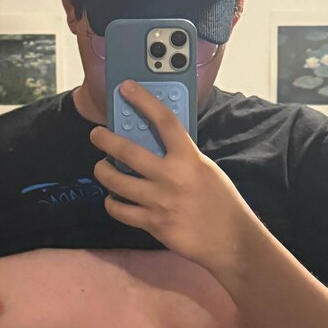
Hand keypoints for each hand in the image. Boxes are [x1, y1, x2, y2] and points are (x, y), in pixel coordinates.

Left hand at [89, 81, 257, 274]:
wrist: (230, 239)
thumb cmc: (221, 202)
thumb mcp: (206, 170)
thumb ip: (182, 157)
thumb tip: (156, 144)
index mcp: (189, 159)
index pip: (164, 121)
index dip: (143, 101)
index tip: (127, 88)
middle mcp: (172, 177)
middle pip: (127, 151)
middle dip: (105, 139)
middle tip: (97, 135)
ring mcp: (159, 202)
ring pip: (116, 182)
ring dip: (103, 172)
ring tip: (102, 168)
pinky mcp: (153, 224)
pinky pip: (120, 210)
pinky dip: (113, 203)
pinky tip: (114, 199)